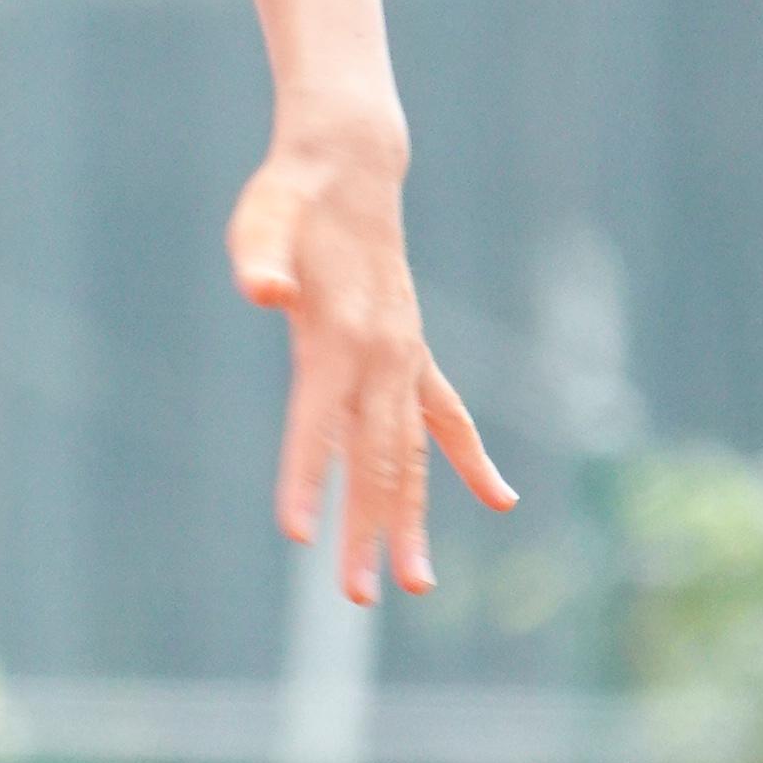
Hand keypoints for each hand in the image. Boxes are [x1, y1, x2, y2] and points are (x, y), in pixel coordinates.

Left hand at [227, 117, 512, 601]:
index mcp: (338, 336)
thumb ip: (261, 255)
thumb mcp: (264, 218)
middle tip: (355, 597)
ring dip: (410, 519)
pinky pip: (448, 419)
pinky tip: (501, 503)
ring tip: (416, 586)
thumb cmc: (293, 197)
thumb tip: (262, 289)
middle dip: (364, 530)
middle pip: (373, 460)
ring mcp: (403, 360)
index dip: (304, 478)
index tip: (297, 538)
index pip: (315, 423)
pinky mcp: (412, 356)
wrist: (349, 165)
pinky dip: (470, 461)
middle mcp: (380, 357)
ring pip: (412, 455)